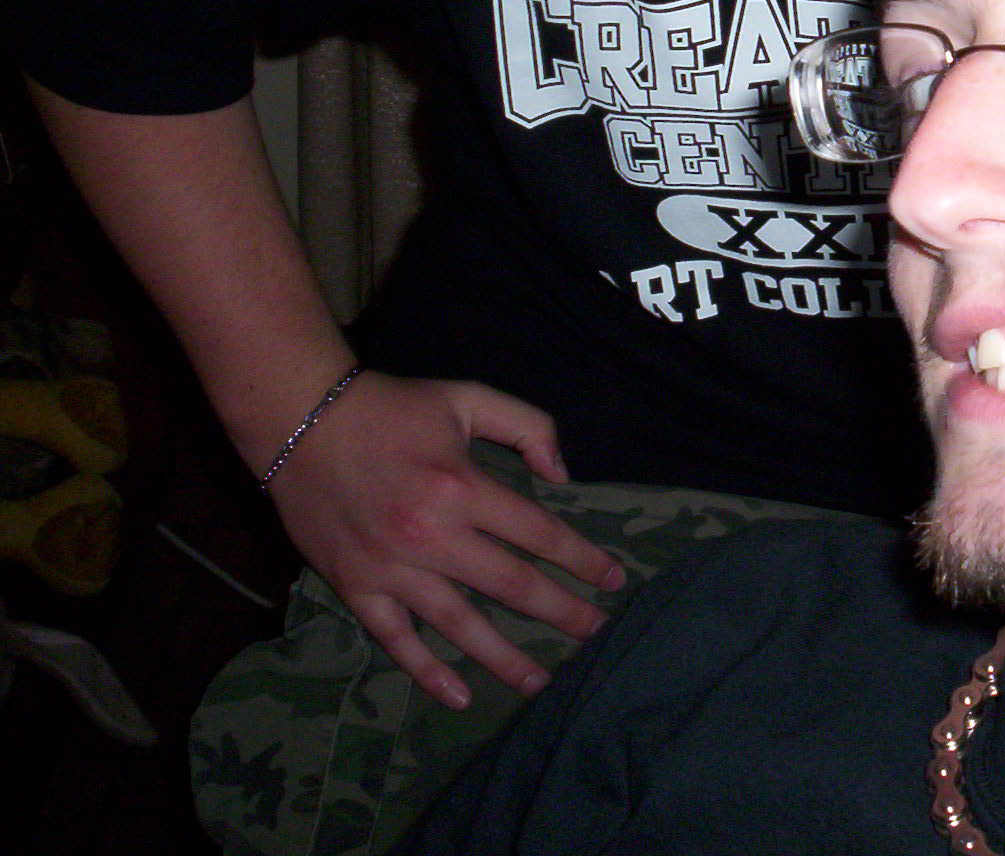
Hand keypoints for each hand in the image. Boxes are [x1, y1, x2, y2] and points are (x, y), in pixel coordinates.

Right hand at [262, 370, 625, 709]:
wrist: (301, 422)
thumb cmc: (392, 408)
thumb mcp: (467, 398)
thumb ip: (527, 426)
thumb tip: (563, 476)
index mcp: (462, 486)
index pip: (539, 534)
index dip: (582, 559)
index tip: (614, 579)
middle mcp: (431, 535)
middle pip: (512, 586)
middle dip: (562, 612)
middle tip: (597, 632)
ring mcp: (391, 568)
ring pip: (459, 626)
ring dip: (505, 657)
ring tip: (541, 681)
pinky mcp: (356, 587)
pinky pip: (396, 639)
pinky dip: (427, 672)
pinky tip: (460, 696)